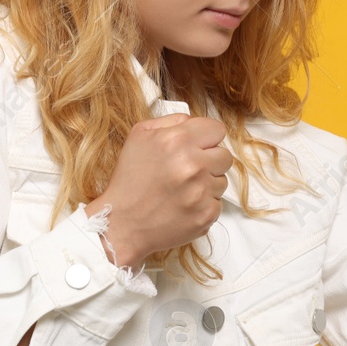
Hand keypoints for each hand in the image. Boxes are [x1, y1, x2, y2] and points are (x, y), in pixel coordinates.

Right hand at [85, 112, 231, 266]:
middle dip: (209, 160)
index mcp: (178, 141)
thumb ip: (171, 121)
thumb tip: (192, 122)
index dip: (207, 137)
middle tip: (189, 169)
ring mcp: (201, 192)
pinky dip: (203, 204)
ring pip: (222, 180)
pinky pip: (217, 203)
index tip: (198, 145)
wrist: (122, 224)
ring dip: (207, 183)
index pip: (217, 130)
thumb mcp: (139, 136)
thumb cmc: (129, 181)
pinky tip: (183, 205)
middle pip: (225, 156)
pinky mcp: (206, 215)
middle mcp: (193, 165)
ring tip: (182, 189)